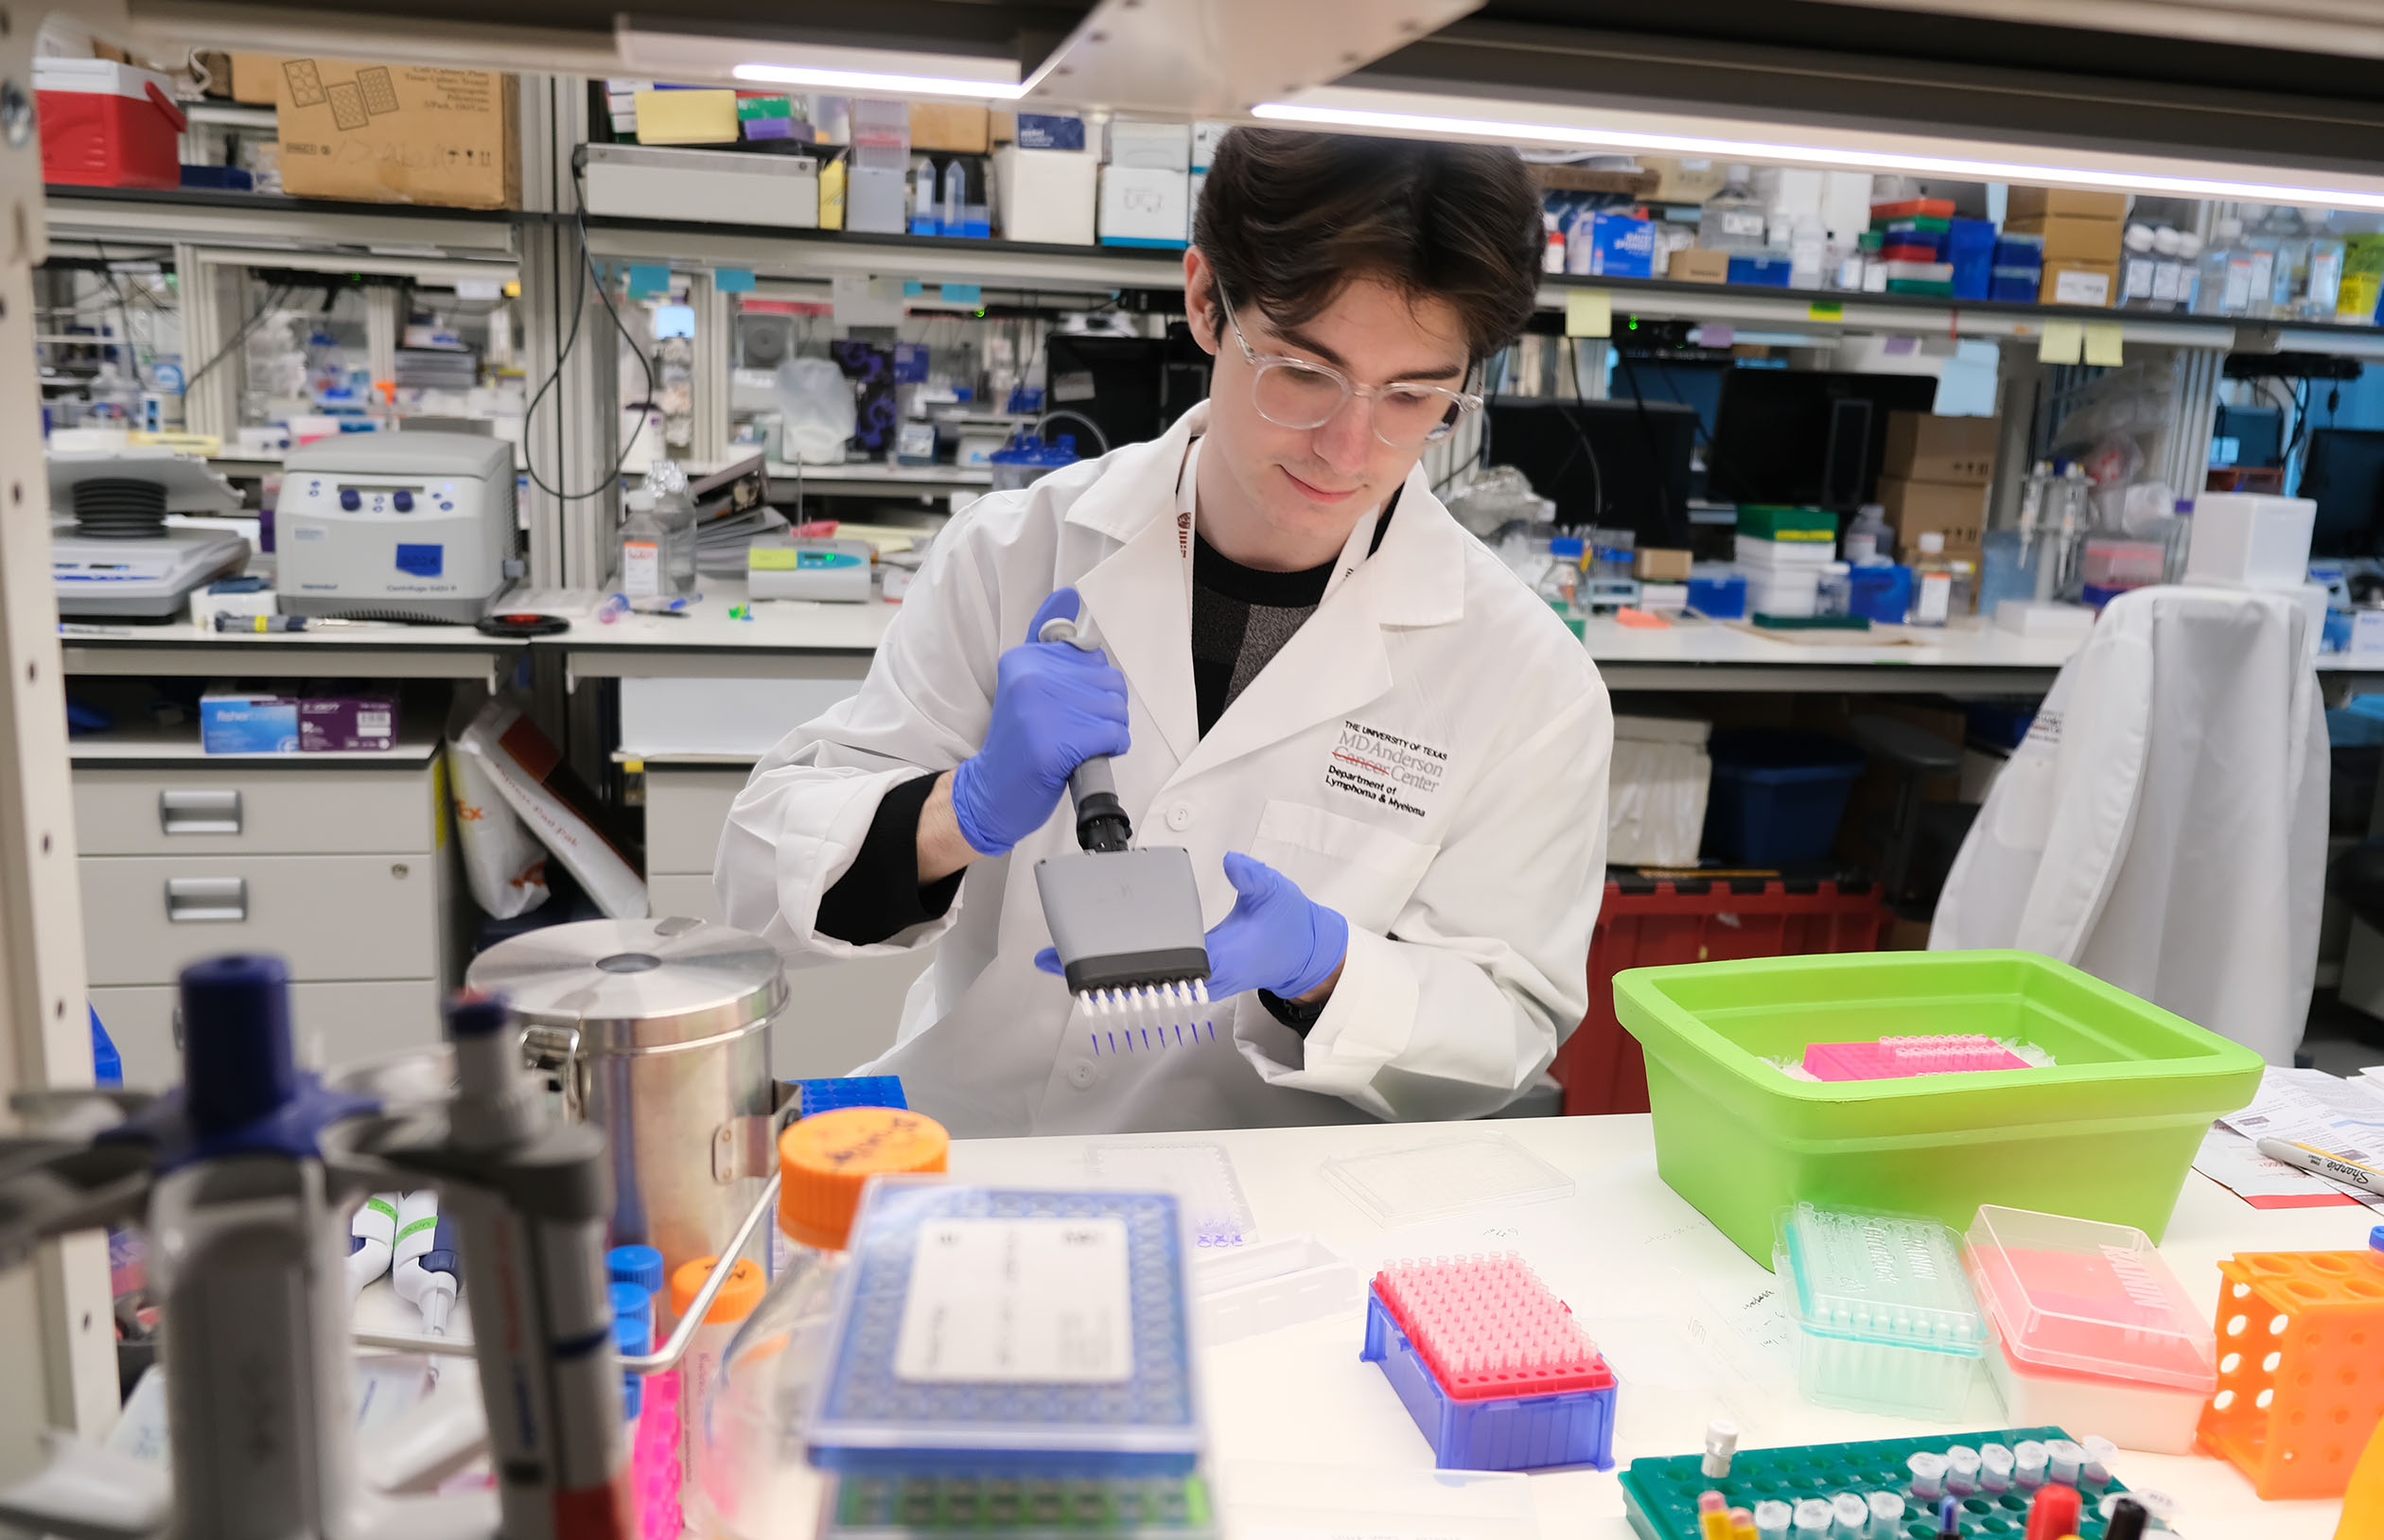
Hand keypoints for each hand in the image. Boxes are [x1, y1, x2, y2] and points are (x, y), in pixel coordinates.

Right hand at [949, 588, 1130, 856]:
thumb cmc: (1018, 741)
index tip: (1066, 707)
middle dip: (1103, 712)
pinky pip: (1113, 736)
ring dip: (1107, 733)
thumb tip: (1067, 596)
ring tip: (1077, 744)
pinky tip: (1083, 757)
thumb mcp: (1025, 683)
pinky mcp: (1054, 744)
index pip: (1092, 658)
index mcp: (1024, 659)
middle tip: (1073, 730)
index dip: (1090, 688)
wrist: (993, 791)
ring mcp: (1041, 711)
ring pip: (1116, 710)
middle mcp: (1031, 677)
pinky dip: (1109, 750)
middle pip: (1110, 683)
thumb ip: (1046, 643)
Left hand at [1034, 852, 1347, 1002]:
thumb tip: (1231, 861)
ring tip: (1063, 960)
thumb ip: (1252, 877)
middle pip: (1142, 982)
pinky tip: (1099, 963)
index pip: (1164, 967)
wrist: (1303, 953)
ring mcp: (1198, 983)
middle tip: (1054, 958)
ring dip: (1106, 976)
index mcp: (1219, 959)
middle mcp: (1204, 978)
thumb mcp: (1275, 892)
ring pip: (1144, 986)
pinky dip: (1124, 973)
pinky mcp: (1195, 979)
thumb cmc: (1288, 925)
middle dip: (1098, 973)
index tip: (1093, 967)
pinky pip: (1153, 982)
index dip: (1125, 967)